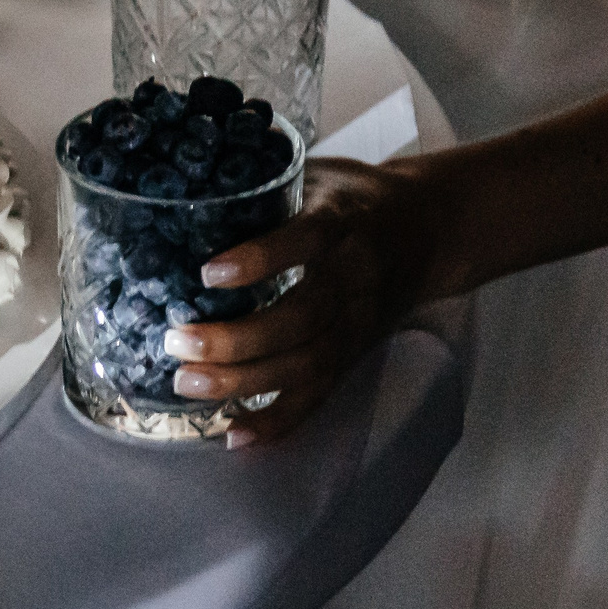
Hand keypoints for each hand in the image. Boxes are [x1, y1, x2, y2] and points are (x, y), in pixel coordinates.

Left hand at [165, 154, 454, 446]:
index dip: (260, 258)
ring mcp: (356, 324)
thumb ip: (264, 180)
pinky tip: (233, 434)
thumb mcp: (317, 174)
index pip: (306, 241)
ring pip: (306, 364)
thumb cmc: (352, 198)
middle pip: (301, 318)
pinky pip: (319, 395)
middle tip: (177, 339)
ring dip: (244, 382)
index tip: (208, 273)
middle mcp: (353, 278)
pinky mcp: (353, 355)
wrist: (430, 231)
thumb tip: (182, 182)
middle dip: (236, 338)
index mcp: (343, 224)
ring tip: (187, 382)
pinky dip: (278, 420)